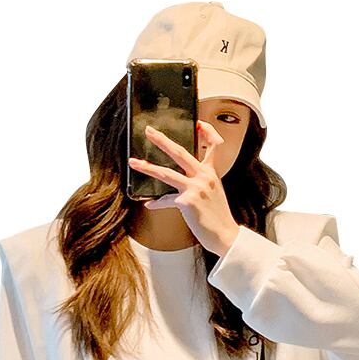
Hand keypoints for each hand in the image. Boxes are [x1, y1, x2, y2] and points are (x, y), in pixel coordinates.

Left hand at [129, 120, 240, 256]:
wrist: (225, 236)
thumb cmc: (218, 217)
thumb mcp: (214, 193)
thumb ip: (200, 183)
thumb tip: (181, 183)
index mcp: (211, 173)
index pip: (214, 146)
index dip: (208, 132)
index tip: (198, 123)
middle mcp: (204, 177)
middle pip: (180, 152)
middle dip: (162, 140)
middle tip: (149, 131)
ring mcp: (195, 188)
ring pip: (166, 173)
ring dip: (147, 167)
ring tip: (133, 162)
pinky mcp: (187, 202)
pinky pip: (166, 200)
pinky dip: (157, 203)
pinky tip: (149, 204)